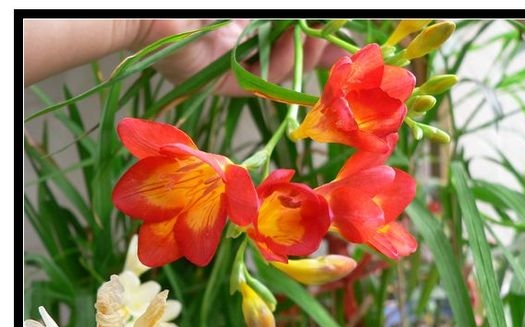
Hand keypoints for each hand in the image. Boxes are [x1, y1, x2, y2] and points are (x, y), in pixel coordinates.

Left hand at [135, 19, 346, 94]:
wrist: (149, 6)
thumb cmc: (197, 0)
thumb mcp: (248, 6)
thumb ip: (278, 14)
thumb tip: (308, 18)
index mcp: (239, 22)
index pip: (282, 36)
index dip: (311, 37)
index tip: (336, 34)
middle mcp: (235, 45)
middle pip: (284, 56)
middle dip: (316, 51)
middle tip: (338, 45)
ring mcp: (228, 65)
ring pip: (275, 72)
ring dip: (302, 55)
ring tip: (317, 39)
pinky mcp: (219, 83)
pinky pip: (259, 82)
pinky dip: (281, 65)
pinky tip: (294, 46)